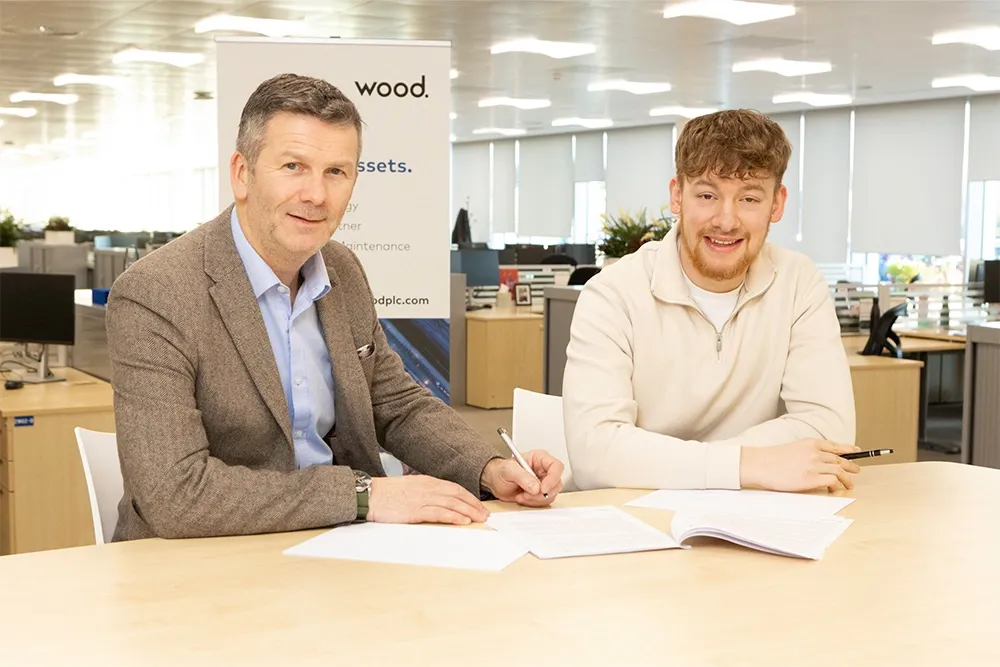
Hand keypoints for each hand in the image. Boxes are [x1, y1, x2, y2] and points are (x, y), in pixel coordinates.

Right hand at [367, 475, 488, 524]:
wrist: (370, 495)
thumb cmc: (386, 493)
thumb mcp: (410, 487)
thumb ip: (425, 492)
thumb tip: (437, 500)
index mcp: (427, 481)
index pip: (454, 488)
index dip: (469, 497)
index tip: (478, 505)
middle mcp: (428, 488)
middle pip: (457, 495)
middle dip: (473, 505)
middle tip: (485, 514)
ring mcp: (422, 499)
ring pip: (452, 504)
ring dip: (468, 512)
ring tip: (479, 519)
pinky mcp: (415, 510)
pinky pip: (439, 513)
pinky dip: (453, 517)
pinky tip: (462, 521)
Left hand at [480, 451, 563, 506]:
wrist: (494, 481)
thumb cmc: (501, 470)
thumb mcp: (509, 469)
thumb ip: (522, 476)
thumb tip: (536, 486)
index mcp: (540, 458)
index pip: (556, 466)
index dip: (553, 478)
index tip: (543, 488)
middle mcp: (544, 471)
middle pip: (556, 483)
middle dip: (542, 493)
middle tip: (527, 493)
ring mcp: (543, 483)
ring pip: (551, 495)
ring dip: (535, 499)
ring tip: (521, 495)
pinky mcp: (539, 494)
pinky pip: (543, 502)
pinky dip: (533, 503)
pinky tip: (522, 497)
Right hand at [739, 439, 861, 492]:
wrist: (760, 464)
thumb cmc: (773, 459)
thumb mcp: (794, 448)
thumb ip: (809, 452)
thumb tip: (822, 461)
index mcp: (811, 443)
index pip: (836, 446)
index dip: (848, 450)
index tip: (856, 452)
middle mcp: (815, 452)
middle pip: (840, 460)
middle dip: (851, 466)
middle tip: (856, 471)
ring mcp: (814, 465)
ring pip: (840, 471)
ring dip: (847, 479)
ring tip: (849, 485)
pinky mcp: (811, 479)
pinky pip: (832, 481)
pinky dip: (837, 485)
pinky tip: (835, 489)